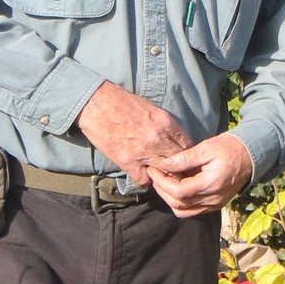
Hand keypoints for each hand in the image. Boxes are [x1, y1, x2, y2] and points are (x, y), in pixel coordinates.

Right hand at [75, 80, 190, 185]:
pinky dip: (145, 180)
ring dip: (163, 175)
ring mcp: (143, 152)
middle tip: (177, 171)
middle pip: (179, 161)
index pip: (187, 145)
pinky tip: (144, 175)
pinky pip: (144, 180)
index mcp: (165, 122)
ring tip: (161, 175)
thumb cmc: (122, 102)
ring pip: (164, 173)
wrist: (96, 103)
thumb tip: (174, 139)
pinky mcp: (127, 162)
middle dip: (179, 167)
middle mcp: (158, 138)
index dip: (187, 154)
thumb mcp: (151, 108)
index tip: (185, 159)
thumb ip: (165, 125)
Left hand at [147, 134, 253, 216]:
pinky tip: (175, 187)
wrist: (251, 156)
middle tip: (154, 175)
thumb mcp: (206, 148)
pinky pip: (192, 210)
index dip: (162, 182)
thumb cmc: (229, 148)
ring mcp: (214, 204)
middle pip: (178, 204)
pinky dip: (180, 202)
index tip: (153, 169)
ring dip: (169, 199)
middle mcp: (212, 199)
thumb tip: (164, 164)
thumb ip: (185, 158)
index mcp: (211, 184)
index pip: (178, 192)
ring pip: (183, 211)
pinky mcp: (215, 205)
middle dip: (162, 190)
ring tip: (163, 182)